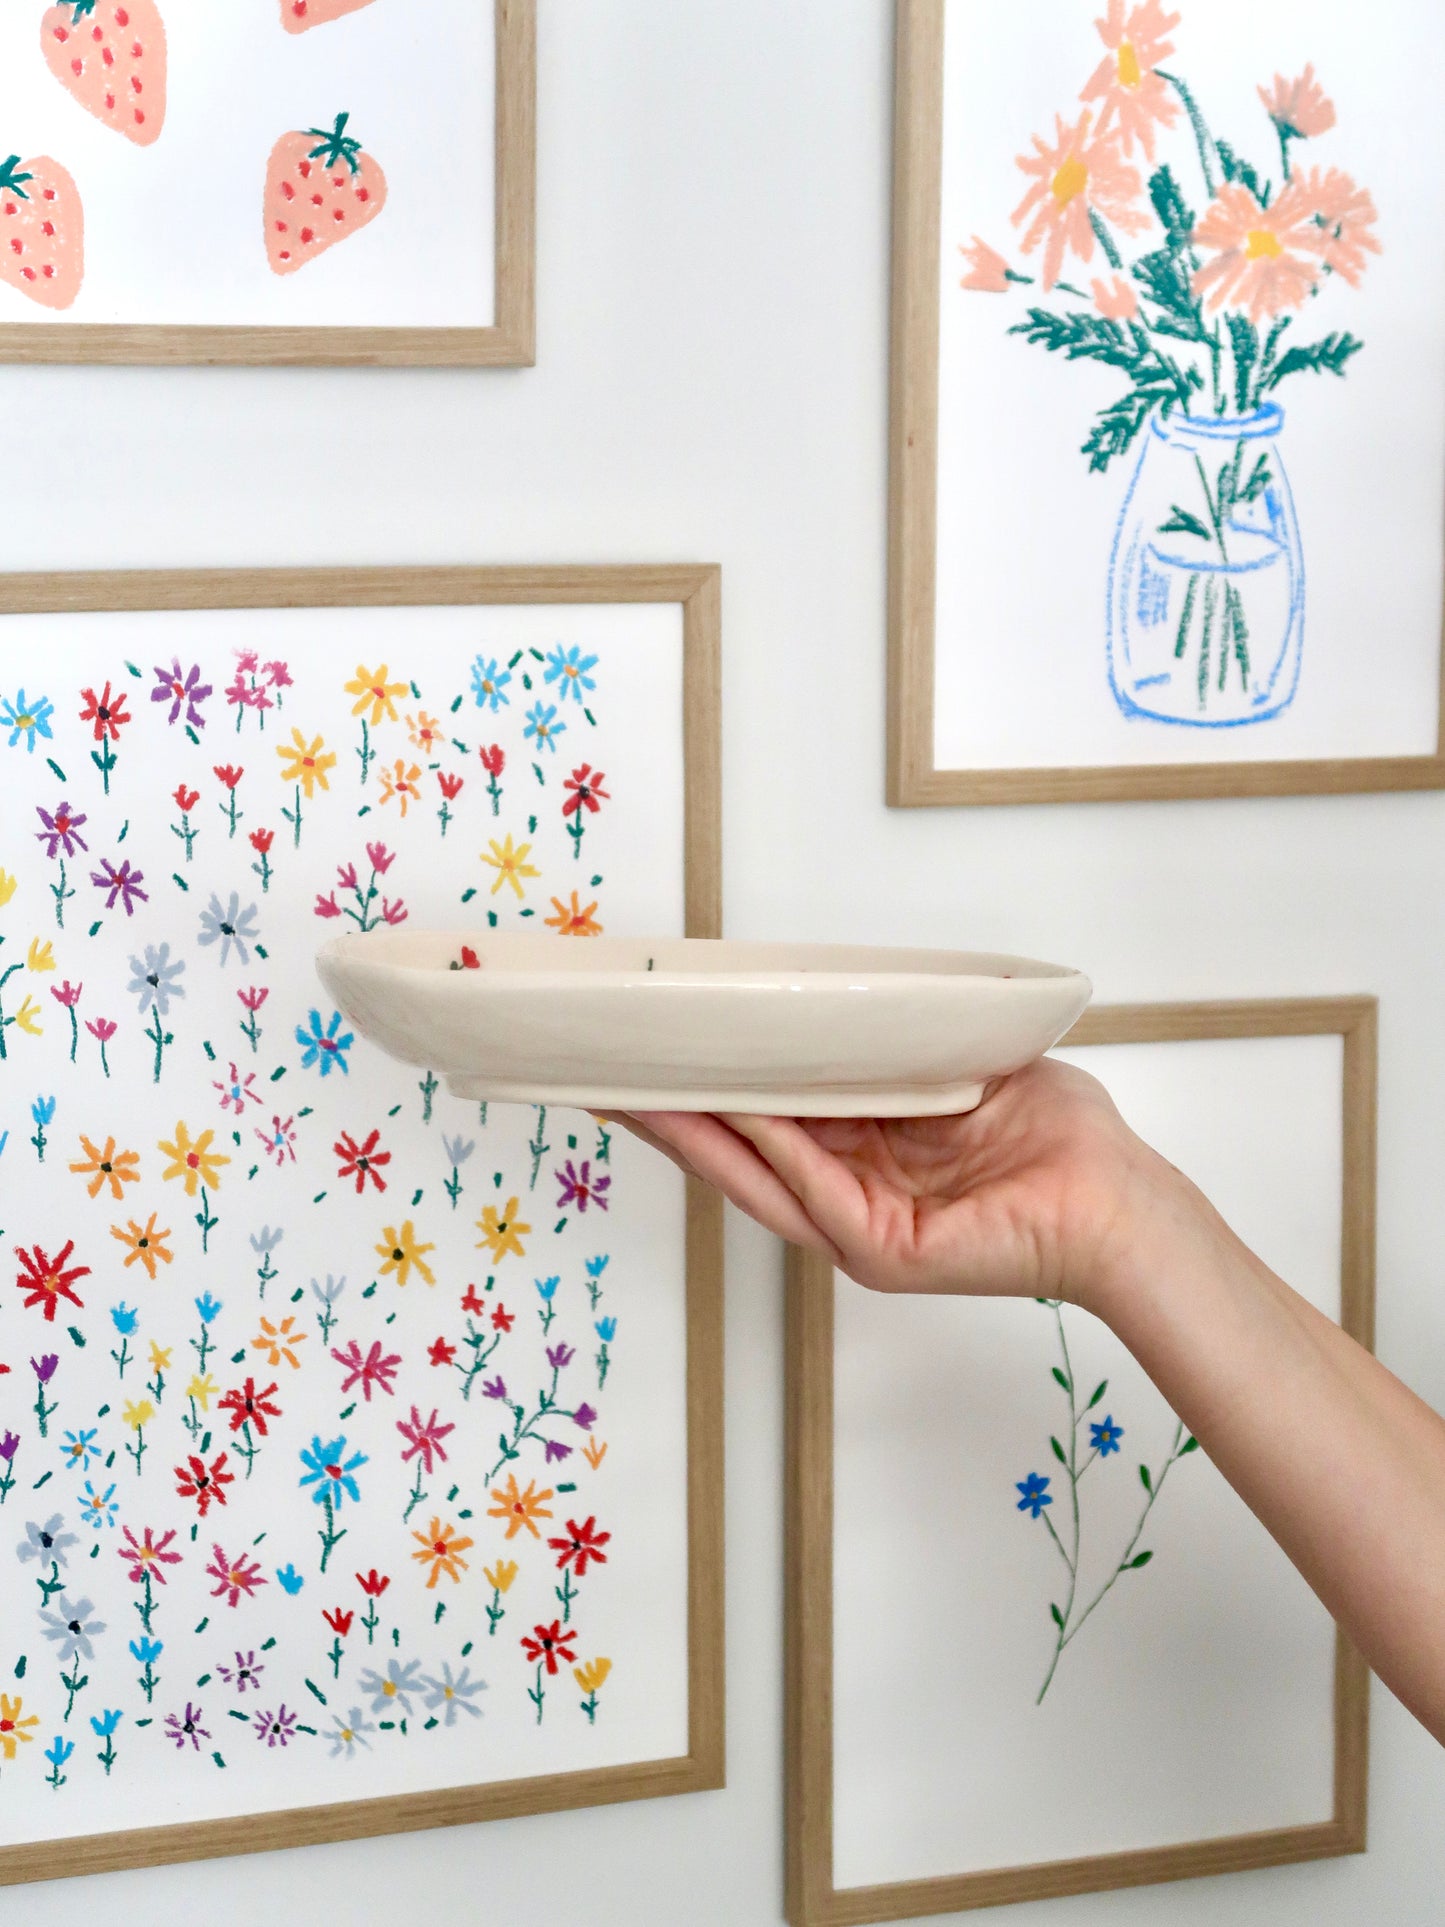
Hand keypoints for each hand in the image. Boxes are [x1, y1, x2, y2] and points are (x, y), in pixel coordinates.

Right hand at [618, 1056, 1197, 1311]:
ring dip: (692, 1133)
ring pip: (756, 1178)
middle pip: (738, 1156)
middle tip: (600, 1074)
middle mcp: (848, 1198)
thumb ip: (890, 1048)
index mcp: (862, 1156)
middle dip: (668, 1115)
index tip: (653, 1050)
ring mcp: (859, 1232)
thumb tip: (834, 996)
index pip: (767, 1121)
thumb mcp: (958, 1067)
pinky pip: (814, 1187)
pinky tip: (734, 1103)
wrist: (1121, 1199)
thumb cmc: (1058, 1135)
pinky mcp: (884, 1250)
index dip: (707, 1089)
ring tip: (631, 1090)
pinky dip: (770, 1144)